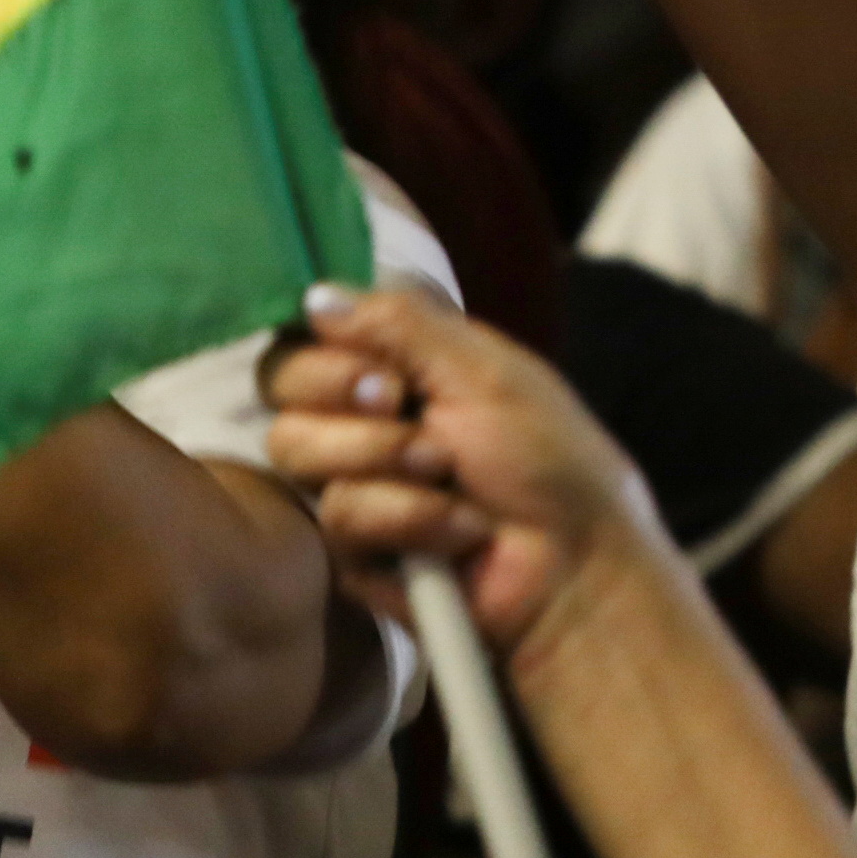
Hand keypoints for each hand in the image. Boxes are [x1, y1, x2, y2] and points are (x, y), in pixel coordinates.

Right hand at [263, 281, 663, 658]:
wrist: (574, 563)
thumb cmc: (548, 458)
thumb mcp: (485, 372)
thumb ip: (402, 324)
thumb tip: (317, 294)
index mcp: (398, 364)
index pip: (309, 332)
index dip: (327, 345)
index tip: (383, 364)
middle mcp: (362, 416)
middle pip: (281, 384)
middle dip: (347, 394)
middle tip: (404, 405)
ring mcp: (352, 480)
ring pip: (297, 448)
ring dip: (386, 456)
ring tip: (450, 473)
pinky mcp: (352, 547)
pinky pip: (339, 515)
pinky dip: (410, 516)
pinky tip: (460, 529)